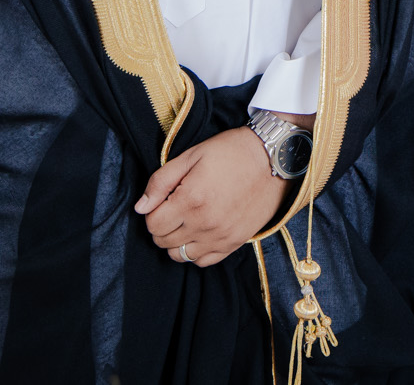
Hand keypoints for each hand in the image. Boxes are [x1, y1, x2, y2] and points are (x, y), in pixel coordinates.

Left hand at [136, 124, 288, 266]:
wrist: (273, 159)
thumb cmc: (231, 152)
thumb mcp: (191, 156)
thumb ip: (161, 182)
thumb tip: (140, 207)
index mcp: (191, 199)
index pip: (153, 225)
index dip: (152, 212)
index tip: (163, 200)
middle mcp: (205, 223)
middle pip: (164, 242)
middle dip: (161, 226)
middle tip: (173, 208)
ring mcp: (221, 236)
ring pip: (181, 256)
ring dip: (177, 241)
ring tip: (186, 221)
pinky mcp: (235, 242)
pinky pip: (204, 262)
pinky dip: (196, 252)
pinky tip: (200, 233)